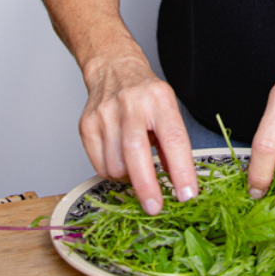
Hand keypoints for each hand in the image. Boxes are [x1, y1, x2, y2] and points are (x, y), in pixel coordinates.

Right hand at [79, 52, 198, 215]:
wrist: (113, 68)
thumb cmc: (145, 94)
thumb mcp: (168, 110)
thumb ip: (173, 146)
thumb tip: (180, 185)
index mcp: (159, 99)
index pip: (173, 138)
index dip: (182, 171)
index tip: (187, 195)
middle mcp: (132, 104)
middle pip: (136, 152)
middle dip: (147, 186)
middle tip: (155, 208)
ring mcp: (106, 114)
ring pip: (116, 165)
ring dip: (129, 179)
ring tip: (136, 167)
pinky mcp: (87, 125)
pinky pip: (100, 165)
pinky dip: (113, 173)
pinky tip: (120, 160)